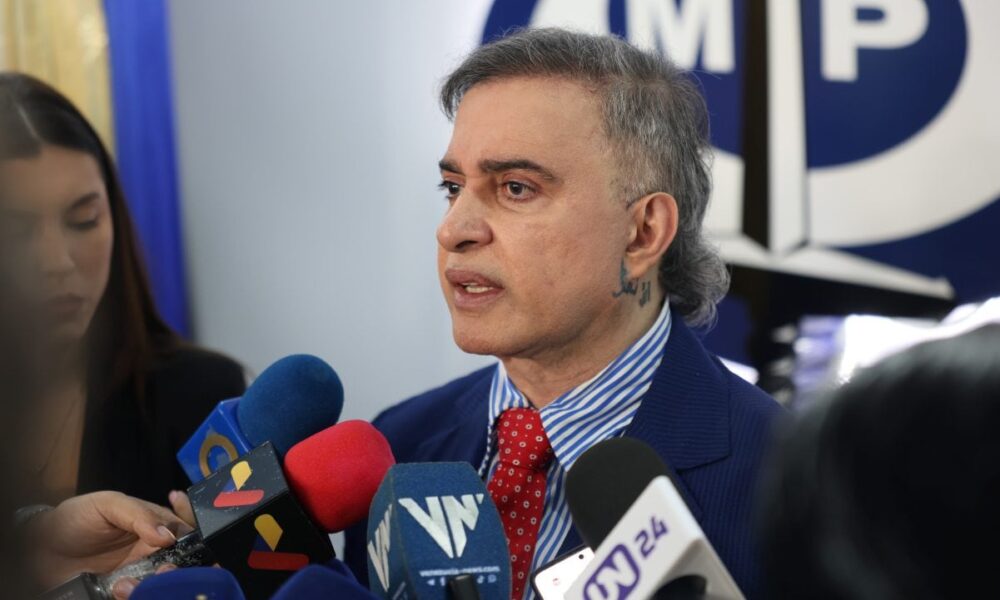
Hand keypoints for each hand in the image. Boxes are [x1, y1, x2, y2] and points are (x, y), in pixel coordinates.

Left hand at [30, 491, 191, 597]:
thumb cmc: (74, 518)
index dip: (196, 539)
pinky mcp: (123, 590)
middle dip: (178, 569)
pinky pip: (141, 595)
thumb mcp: (108, 504)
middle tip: (162, 569)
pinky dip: (136, 596)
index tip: (181, 546)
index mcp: (156, 524)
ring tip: (126, 583)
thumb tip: (168, 535)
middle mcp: (153, 550)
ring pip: (164, 584)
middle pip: (183, 562)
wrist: (38, 549)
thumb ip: (139, 514)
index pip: (188, 530)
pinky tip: (118, 589)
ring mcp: (139, 573)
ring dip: (154, 586)